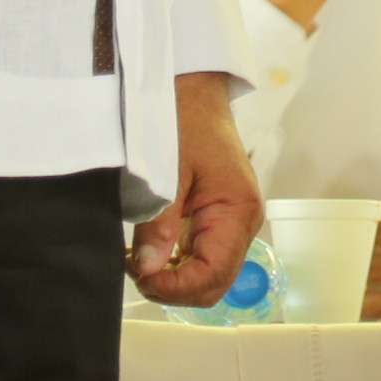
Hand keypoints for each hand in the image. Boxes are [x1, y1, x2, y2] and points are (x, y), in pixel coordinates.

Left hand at [131, 71, 268, 306]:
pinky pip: (203, 257)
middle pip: (214, 284)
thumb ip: (158, 225)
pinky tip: (151, 251)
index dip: (176, 286)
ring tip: (140, 260)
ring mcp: (233, 223)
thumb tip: (149, 267)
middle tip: (137, 270)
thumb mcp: (166, 173)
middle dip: (174, 287)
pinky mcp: (220, 219)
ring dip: (174, 278)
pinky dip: (177, 264)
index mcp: (237, 211)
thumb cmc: (186, 121)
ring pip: (209, 275)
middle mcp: (243, 222)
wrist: (193, 93)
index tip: (142, 276)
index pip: (212, 275)